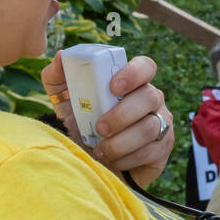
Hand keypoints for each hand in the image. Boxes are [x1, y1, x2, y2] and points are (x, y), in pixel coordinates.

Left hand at [43, 51, 175, 186]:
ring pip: (151, 127)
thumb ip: (57, 78)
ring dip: (121, 142)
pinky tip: (112, 161)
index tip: (113, 87)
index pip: (146, 66)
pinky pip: (151, 151)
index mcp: (132, 83)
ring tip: (100, 150)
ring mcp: (161, 124)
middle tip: (99, 128)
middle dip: (122, 114)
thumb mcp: (64, 102)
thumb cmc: (80, 126)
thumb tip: (61, 57)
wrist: (89, 163)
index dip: (134, 73)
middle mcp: (151, 100)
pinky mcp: (162, 149)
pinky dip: (127, 159)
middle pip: (150, 97)